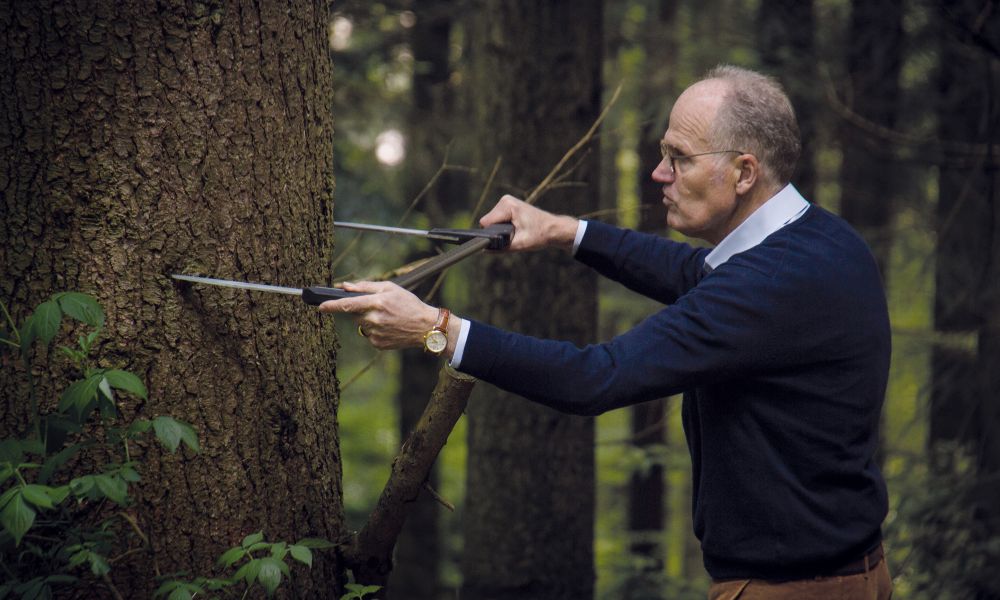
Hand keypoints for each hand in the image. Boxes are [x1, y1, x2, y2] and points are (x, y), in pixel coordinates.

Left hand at [318, 281, 438, 350]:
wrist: (425, 327)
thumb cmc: (408, 304)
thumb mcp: (390, 288)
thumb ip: (365, 286)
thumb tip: (345, 286)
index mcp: (376, 302)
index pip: (347, 304)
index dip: (331, 306)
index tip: (320, 306)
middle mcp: (374, 319)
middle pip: (354, 314)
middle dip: (360, 310)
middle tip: (377, 307)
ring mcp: (375, 333)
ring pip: (361, 325)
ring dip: (368, 320)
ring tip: (387, 318)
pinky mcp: (378, 344)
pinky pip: (368, 335)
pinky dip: (375, 330)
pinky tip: (389, 327)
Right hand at [479, 194, 578, 251]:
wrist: (553, 228)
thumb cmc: (540, 235)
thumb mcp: (520, 244)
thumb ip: (501, 248)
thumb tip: (484, 250)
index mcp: (508, 206)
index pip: (486, 222)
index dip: (491, 234)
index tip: (501, 240)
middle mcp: (505, 200)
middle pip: (488, 222)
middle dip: (497, 232)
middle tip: (513, 237)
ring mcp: (506, 201)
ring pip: (491, 221)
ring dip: (500, 230)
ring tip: (516, 233)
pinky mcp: (508, 205)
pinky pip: (497, 219)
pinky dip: (503, 226)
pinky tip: (515, 229)